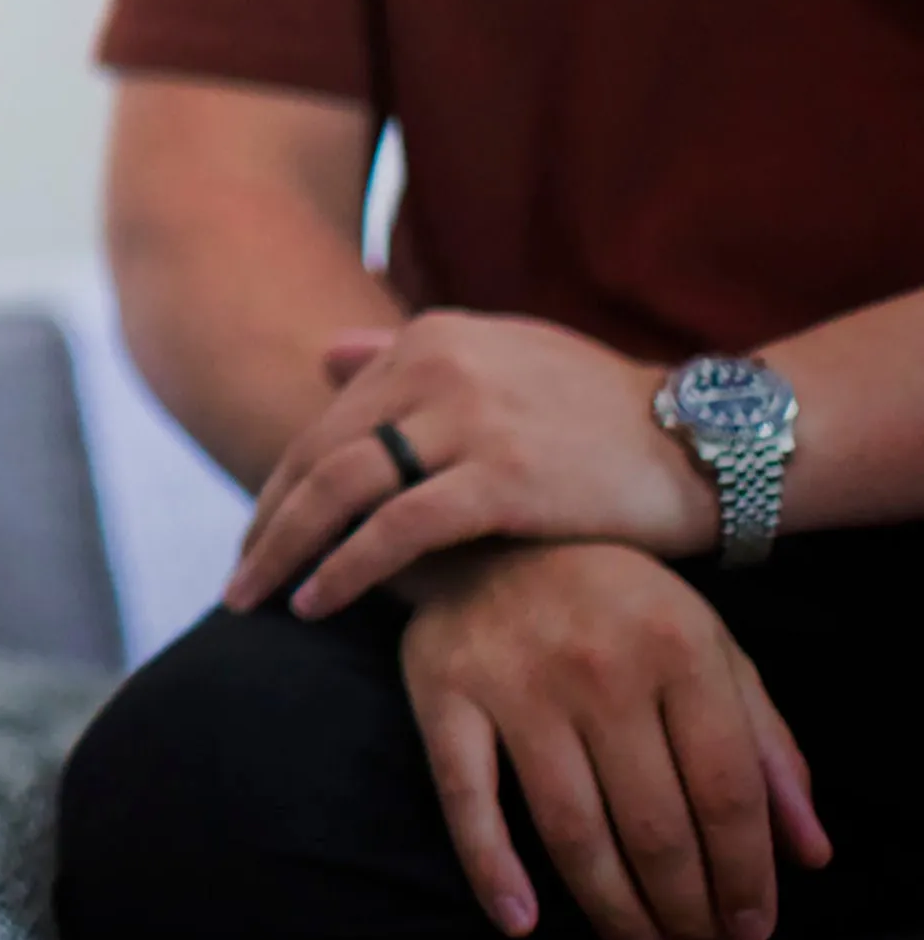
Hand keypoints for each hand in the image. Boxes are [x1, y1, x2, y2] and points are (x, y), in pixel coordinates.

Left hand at [227, 309, 714, 618]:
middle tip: (236, 580)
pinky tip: (317, 602)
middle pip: (320, 453)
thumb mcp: (501, 356)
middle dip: (269, 521)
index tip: (256, 536)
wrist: (702, 439)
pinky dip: (347, 567)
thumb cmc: (600, 409)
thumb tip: (325, 354)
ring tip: (253, 599)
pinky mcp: (501, 476)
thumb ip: (409, 356)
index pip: (330, 422)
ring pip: (341, 488)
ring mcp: (467, 418)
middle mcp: (434, 364)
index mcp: (429, 337)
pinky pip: (397, 528)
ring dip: (286, 548)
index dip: (284, 485)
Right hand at [401, 541, 826, 939]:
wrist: (490, 529)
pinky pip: (466, 795)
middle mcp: (598, 665)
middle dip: (687, 910)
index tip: (752, 931)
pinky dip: (491, 867)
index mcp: (676, 647)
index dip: (746, 876)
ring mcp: (514, 680)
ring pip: (572, 828)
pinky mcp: (443, 691)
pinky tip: (521, 922)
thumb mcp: (708, 647)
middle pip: (654, 824)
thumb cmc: (616, 600)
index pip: (726, 792)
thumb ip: (766, 745)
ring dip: (614, 911)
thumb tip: (810, 855)